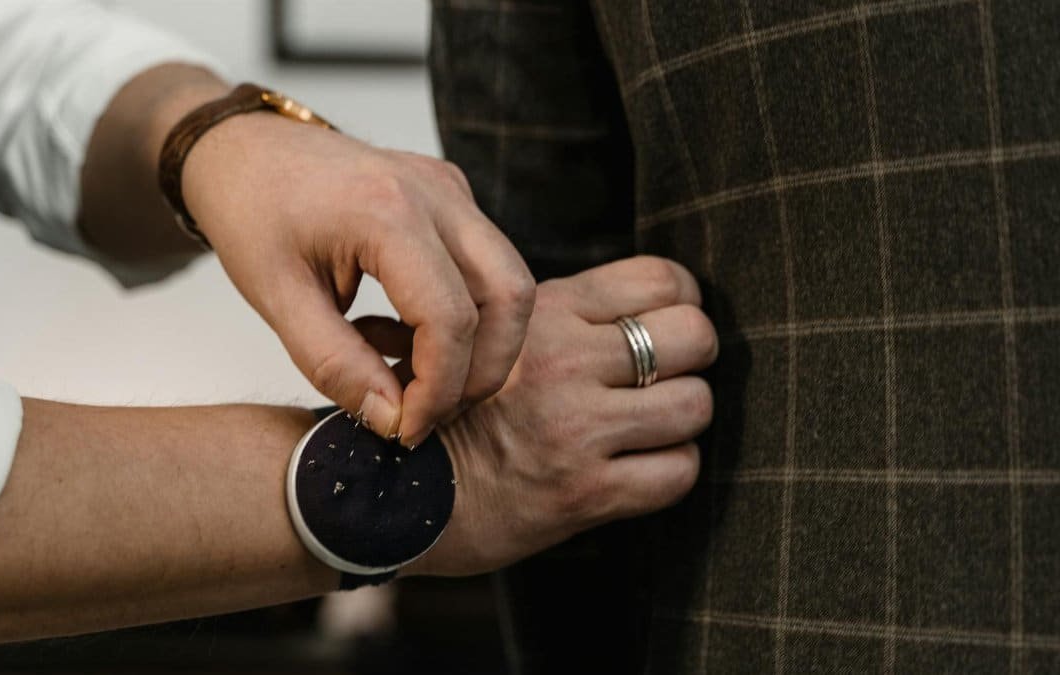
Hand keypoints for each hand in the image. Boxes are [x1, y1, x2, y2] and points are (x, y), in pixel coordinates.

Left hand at [181, 112, 534, 445]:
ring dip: (478, 345)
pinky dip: (462, 314)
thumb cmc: (251, 212)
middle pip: (509, 296)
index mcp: (387, 212)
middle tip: (429, 412)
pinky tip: (401, 332)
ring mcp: (450, 190)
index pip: (450, 318)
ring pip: (509, 282)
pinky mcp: (452, 196)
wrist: (245, 150)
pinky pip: (486, 265)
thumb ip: (335, 365)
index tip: (405, 428)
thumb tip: (391, 417)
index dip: (438, 389)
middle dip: (481, 371)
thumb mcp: (277, 300)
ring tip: (411, 375)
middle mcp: (435, 193)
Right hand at [404, 256, 718, 576]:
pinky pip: (678, 471)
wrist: (390, 492)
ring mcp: (578, 430)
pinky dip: (670, 469)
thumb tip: (625, 297)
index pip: (662, 280)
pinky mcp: (586, 493)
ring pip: (695, 405)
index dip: (682, 300)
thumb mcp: (482, 336)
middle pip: (694, 336)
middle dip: (691, 357)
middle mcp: (565, 364)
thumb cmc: (440, 413)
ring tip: (652, 425)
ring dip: (682, 417)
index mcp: (543, 314)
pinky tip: (640, 467)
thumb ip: (548, 314)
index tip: (667, 321)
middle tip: (666, 375)